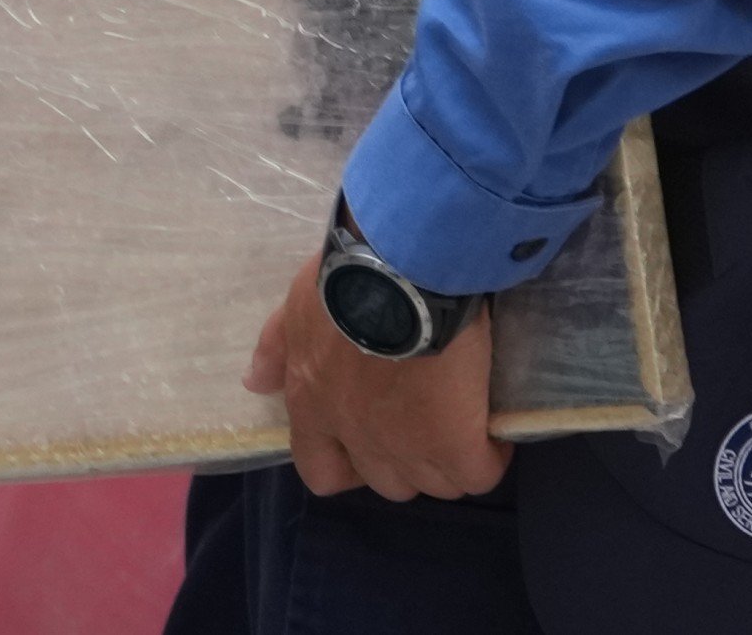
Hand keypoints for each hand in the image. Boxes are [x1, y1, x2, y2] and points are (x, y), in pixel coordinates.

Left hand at [243, 254, 507, 501]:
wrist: (404, 268)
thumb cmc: (347, 279)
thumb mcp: (297, 305)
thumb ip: (276, 345)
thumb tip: (256, 383)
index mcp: (314, 406)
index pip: (321, 471)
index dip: (348, 465)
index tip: (369, 442)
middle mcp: (357, 436)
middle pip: (387, 483)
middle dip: (406, 461)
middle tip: (426, 423)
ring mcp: (407, 446)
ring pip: (435, 484)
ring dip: (450, 462)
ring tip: (466, 426)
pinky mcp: (455, 442)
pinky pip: (478, 475)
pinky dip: (490, 458)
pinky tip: (495, 434)